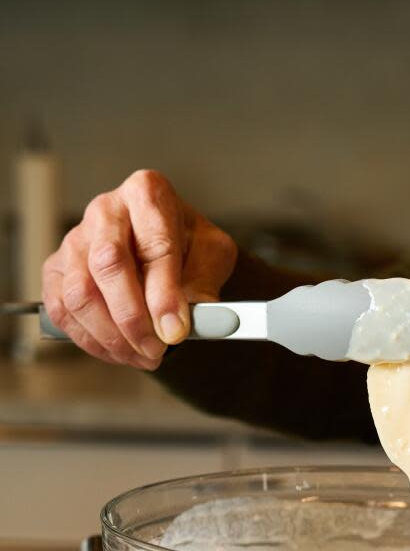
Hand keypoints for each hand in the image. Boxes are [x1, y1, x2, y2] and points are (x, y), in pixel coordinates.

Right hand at [42, 169, 236, 369]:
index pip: (153, 245)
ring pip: (79, 293)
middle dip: (132, 318)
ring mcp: (75, 239)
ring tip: (143, 355)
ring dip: (111, 336)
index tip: (175, 330)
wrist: (164, 248)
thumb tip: (195, 319)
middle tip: (156, 349)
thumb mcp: (212, 255)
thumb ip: (206, 284)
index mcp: (147, 195)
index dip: (164, 294)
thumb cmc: (187, 245)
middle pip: (107, 265)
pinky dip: (91, 341)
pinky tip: (120, 351)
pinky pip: (62, 311)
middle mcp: (105, 212)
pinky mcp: (56, 270)